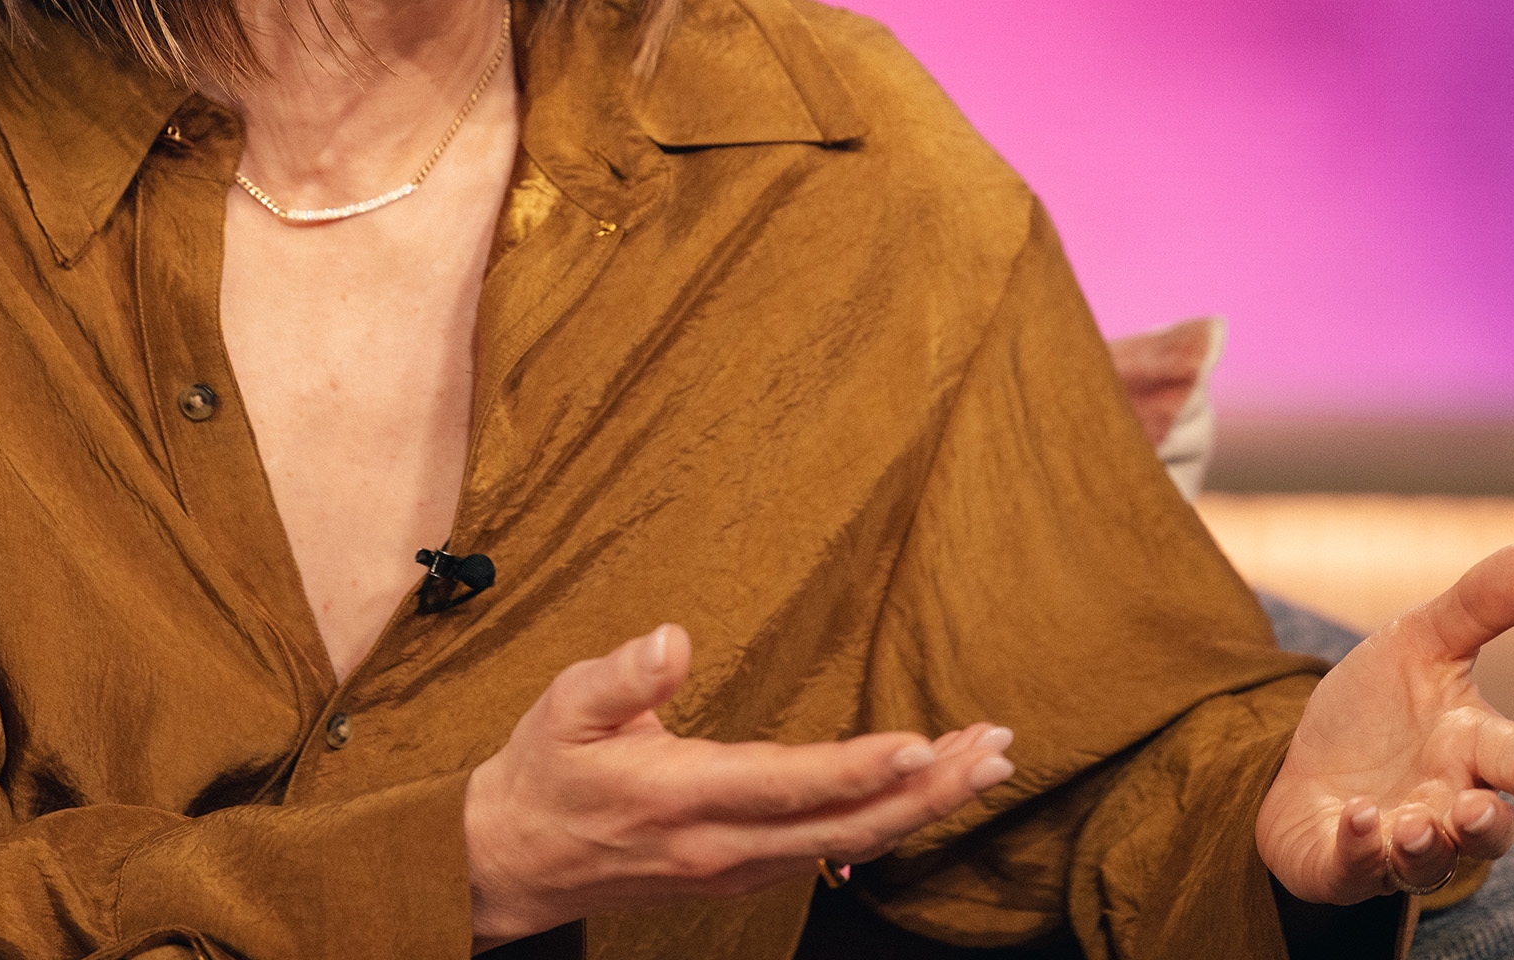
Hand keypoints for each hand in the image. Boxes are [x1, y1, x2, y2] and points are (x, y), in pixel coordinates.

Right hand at [462, 623, 1013, 946]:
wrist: (515, 861)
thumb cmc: (546, 772)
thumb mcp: (563, 707)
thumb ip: (622, 677)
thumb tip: (673, 639)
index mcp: (681, 797)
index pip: (787, 785)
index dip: (858, 770)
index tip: (924, 746)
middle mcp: (722, 845)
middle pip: (846, 828)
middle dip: (930, 792)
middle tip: (998, 751)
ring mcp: (737, 869)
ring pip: (849, 845)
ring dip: (924, 808)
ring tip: (987, 763)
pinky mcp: (743, 874)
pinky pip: (832, 853)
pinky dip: (889, 823)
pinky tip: (927, 794)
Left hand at [1254, 539, 1513, 904]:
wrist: (1302, 757)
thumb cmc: (1379, 708)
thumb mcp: (1420, 643)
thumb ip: (1480, 604)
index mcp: (1472, 748)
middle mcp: (1445, 804)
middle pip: (1484, 830)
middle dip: (1484, 826)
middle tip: (1472, 809)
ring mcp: (1398, 841)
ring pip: (1427, 863)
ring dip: (1424, 845)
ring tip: (1413, 822)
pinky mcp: (1344, 865)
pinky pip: (1357, 869)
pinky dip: (1360, 849)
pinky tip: (1356, 819)